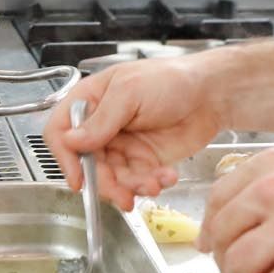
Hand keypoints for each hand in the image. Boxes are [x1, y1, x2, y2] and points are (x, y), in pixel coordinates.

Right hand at [43, 56, 224, 205]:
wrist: (212, 94)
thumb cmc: (171, 79)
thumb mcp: (130, 93)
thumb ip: (100, 120)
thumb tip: (71, 142)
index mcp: (90, 101)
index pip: (61, 132)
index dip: (64, 157)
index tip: (78, 179)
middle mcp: (102, 125)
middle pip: (87, 163)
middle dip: (105, 182)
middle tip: (122, 193)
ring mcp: (123, 145)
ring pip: (113, 178)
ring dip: (131, 186)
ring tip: (153, 183)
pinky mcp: (144, 161)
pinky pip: (137, 181)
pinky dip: (150, 184)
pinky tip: (166, 176)